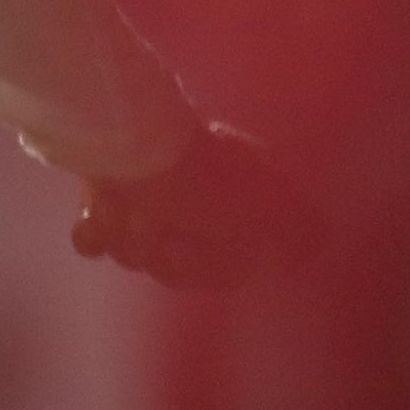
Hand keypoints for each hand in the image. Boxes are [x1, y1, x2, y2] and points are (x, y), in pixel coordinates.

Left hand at [73, 122, 303, 290]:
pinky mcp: (104, 192)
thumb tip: (315, 245)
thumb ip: (299, 227)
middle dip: (161, 252)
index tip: (197, 243)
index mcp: (234, 202)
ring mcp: (146, 197)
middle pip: (175, 267)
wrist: (123, 139)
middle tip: (154, 226)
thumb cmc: (200, 177)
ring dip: (127, 235)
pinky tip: (97, 215)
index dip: (209, 266)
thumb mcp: (268, 204)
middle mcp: (196, 201)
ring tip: (125, 207)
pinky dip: (94, 231)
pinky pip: (94, 240)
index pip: (227, 270)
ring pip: (134, 254)